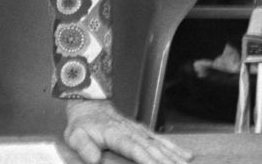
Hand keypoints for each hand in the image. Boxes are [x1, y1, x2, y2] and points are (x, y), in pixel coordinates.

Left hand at [64, 99, 192, 163]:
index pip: (134, 149)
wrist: (88, 103)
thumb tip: (94, 160)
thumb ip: (84, 146)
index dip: (147, 159)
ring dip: (174, 156)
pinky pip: (160, 140)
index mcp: (116, 135)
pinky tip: (185, 155)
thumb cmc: (82, 123)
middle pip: (152, 149)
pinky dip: (174, 148)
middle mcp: (131, 132)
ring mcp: (138, 131)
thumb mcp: (75, 135)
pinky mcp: (142, 132)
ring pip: (159, 145)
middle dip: (167, 161)